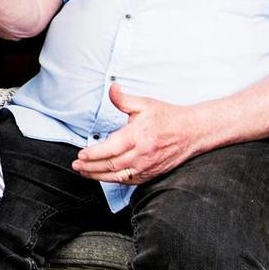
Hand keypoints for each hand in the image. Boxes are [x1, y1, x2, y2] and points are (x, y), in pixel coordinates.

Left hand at [72, 85, 205, 185]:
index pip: (110, 149)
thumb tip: (112, 88)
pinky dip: (114, 180)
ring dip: (98, 176)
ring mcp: (147, 166)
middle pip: (110, 165)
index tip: (81, 154)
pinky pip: (129, 181)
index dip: (93, 154)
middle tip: (77, 165)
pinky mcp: (151, 174)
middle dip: (90, 167)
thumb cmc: (168, 117)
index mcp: (138, 135)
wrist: (192, 132)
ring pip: (117, 176)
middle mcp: (142, 154)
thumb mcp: (145, 104)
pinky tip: (103, 177)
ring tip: (84, 172)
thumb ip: (124, 100)